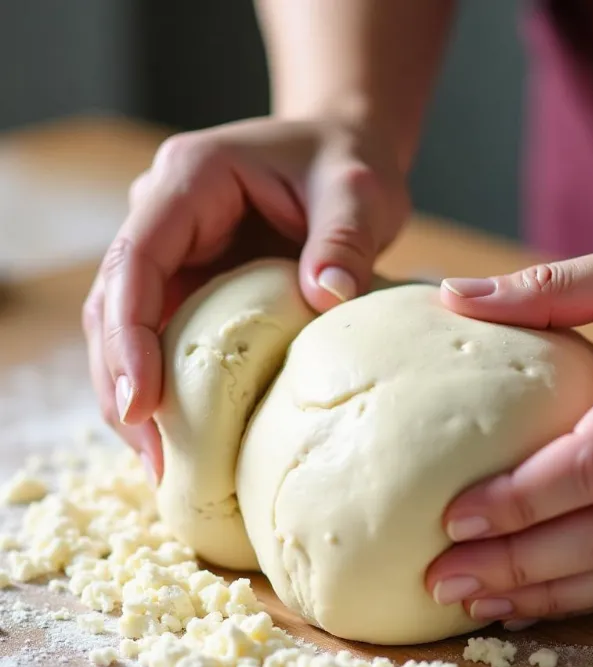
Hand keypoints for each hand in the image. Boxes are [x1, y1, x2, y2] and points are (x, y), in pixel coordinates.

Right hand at [82, 116, 408, 481]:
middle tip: (154, 458)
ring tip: (161, 465)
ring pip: (126, 328)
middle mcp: (165, 217)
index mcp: (190, 180)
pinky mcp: (192, 284)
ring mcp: (175, 253)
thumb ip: (345, 239)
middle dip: (122, 382)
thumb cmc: (348, 164)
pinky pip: (162, 338)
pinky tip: (182, 438)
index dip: (129, 334)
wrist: (344, 155)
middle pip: (114, 304)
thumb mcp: (358, 193)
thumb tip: (327, 297)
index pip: (135, 259)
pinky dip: (165, 388)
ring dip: (134, 395)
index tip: (141, 403)